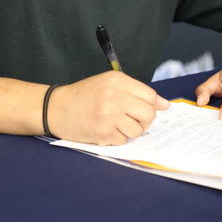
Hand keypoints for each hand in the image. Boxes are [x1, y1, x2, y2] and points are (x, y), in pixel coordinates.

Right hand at [48, 71, 169, 145]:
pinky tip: (106, 130)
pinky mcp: (103, 133)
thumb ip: (137, 91)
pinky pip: (124, 140)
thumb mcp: (109, 83)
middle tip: (131, 118)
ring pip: (138, 130)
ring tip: (117, 124)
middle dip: (144, 119)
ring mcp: (109, 116)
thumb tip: (165, 105)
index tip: (145, 108)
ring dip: (131, 130)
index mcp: (117, 81)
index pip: (150, 96)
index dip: (151, 105)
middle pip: (148, 114)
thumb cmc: (85, 95)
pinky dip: (118, 138)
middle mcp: (114, 96)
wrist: (56, 108)